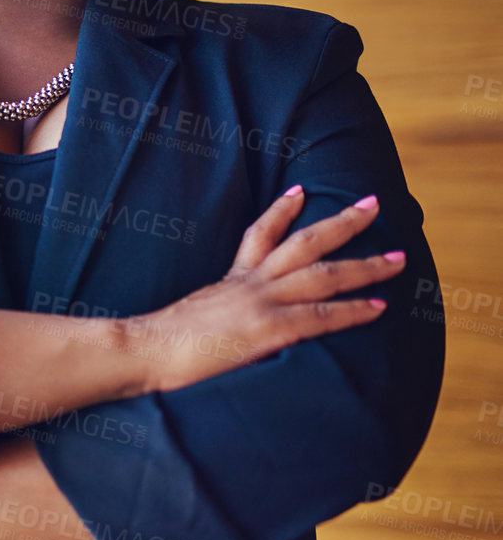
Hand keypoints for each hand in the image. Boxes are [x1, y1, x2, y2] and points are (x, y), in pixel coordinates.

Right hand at [133, 186, 403, 393]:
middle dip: (342, 222)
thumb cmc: (156, 340)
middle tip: (372, 203)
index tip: (299, 191)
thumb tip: (223, 322)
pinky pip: (321, 316)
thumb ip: (217, 312)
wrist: (143, 348)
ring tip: (396, 258)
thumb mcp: (191, 316)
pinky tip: (378, 307)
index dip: (281, 211)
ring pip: (323, 274)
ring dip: (364, 265)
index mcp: (230, 280)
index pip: (258, 235)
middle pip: (304, 243)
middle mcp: (250, 284)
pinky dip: (352, 310)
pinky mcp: (268, 329)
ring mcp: (261, 304)